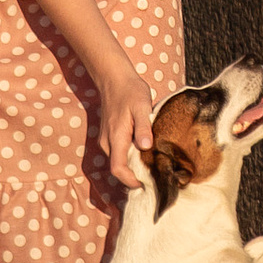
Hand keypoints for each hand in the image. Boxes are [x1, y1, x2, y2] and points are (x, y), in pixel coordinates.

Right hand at [95, 65, 151, 191]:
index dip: (130, 181)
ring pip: (119, 161)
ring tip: (152, 167)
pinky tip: (144, 153)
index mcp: (116, 138)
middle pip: (118, 169)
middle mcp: (108, 142)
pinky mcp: (110, 136)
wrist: (114, 78)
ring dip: (133, 167)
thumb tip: (145, 146)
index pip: (118, 169)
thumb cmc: (130, 91)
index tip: (146, 185)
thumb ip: (143, 127)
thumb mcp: (141, 106)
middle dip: (134, 177)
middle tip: (155, 178)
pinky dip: (130, 158)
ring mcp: (107, 139)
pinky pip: (119, 153)